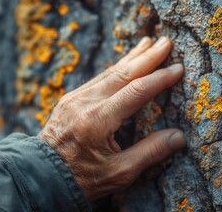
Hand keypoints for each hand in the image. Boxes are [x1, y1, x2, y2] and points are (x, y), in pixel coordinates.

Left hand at [38, 36, 185, 200]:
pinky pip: (97, 78)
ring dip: (131, 57)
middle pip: (122, 73)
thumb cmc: (82, 179)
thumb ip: (150, 152)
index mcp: (98, 120)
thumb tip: (179, 137)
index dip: (160, 78)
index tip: (178, 68)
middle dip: (147, 56)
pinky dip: (115, 68)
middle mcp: (85, 102)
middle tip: (165, 42)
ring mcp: (75, 98)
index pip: (137, 91)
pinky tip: (124, 63)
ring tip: (147, 43)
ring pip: (109, 72)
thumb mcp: (120, 173)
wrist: (41, 176)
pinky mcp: (70, 99)